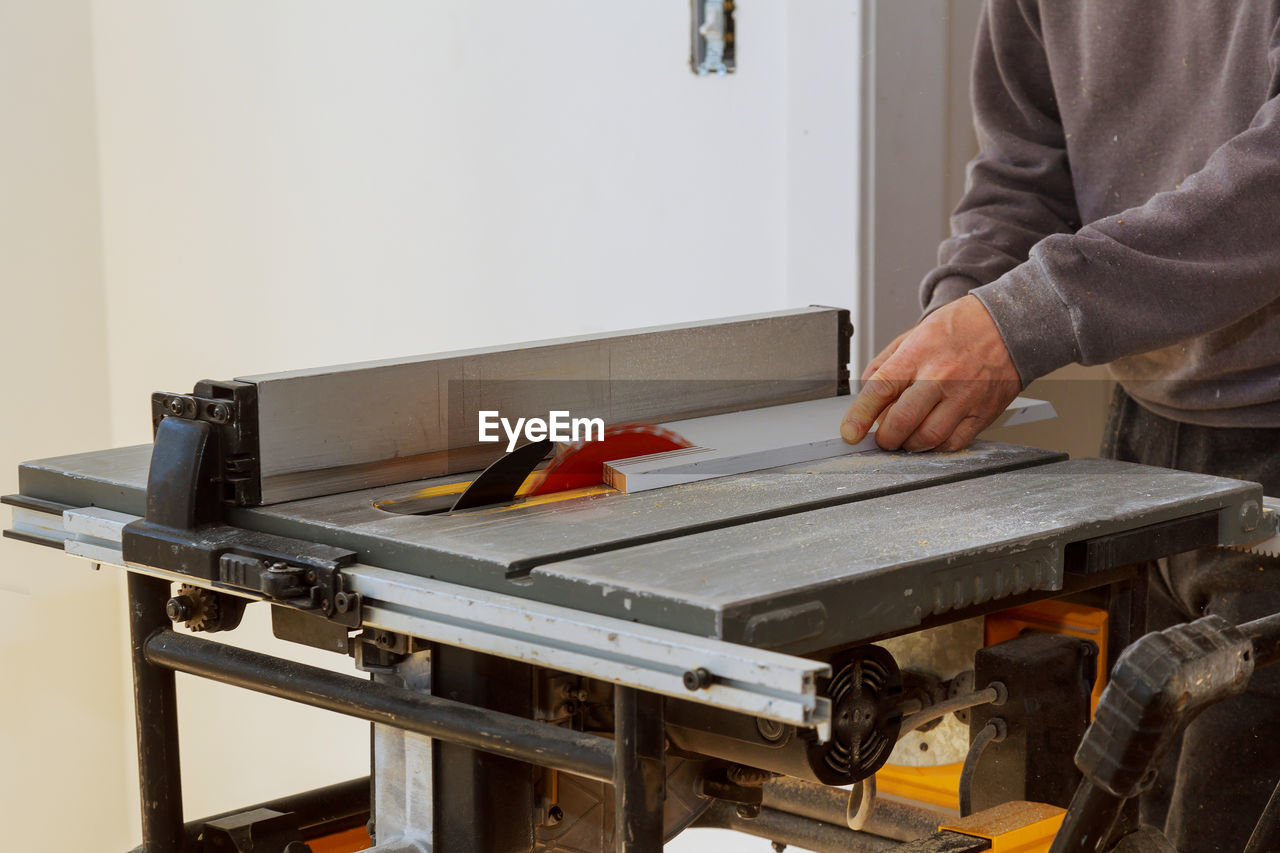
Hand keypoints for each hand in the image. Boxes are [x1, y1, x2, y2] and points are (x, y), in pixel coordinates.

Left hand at [840, 295, 1020, 451]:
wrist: (1007, 325)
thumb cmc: (959, 329)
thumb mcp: (913, 334)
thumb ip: (885, 364)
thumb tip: (864, 395)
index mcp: (918, 353)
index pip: (880, 389)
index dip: (859, 416)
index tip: (850, 432)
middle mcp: (941, 376)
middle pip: (902, 421)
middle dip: (885, 437)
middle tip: (883, 437)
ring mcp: (964, 396)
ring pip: (927, 438)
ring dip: (909, 445)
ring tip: (907, 436)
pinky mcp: (982, 413)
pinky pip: (953, 443)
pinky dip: (936, 447)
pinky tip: (932, 435)